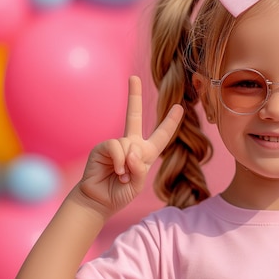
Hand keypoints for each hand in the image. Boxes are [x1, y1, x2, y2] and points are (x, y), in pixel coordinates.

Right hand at [77, 76, 183, 215]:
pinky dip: (119, 160)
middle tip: (133, 77)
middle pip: (133, 116)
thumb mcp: (138, 184)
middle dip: (133, 96)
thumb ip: (140, 167)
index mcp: (145, 153)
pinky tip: (116, 172)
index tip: (179, 107)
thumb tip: (131, 148)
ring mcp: (116, 145)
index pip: (161, 136)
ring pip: (128, 143)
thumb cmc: (120, 193)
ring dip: (128, 164)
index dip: (170, 122)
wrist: (99, 201)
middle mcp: (131, 145)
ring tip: (122, 177)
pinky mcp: (103, 148)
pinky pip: (116, 146)